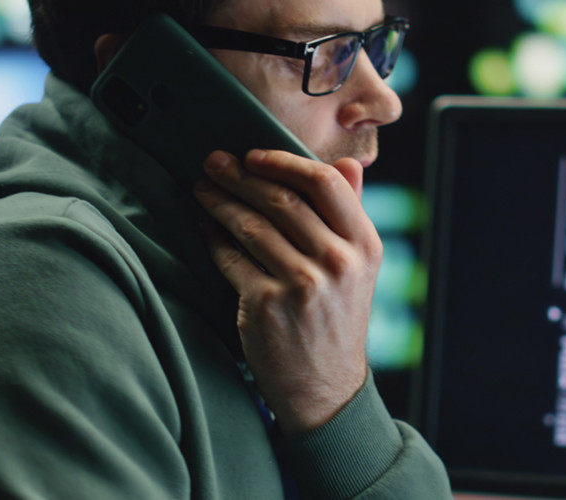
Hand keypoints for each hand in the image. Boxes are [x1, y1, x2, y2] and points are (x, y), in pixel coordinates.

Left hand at [192, 149, 381, 432]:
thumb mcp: (359, 268)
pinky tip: (204, 227)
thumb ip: (351, 215)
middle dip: (239, 175)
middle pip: (280, 199)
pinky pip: (231, 259)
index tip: (253, 155)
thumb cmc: (336, 319)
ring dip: (219, 202)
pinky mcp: (267, 305)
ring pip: (251, 226)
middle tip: (212, 162)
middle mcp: (338, 261)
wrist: (325, 388)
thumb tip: (347, 164)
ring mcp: (302, 284)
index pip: (324, 183)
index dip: (284, 161)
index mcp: (364, 245)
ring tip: (201, 188)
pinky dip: (213, 239)